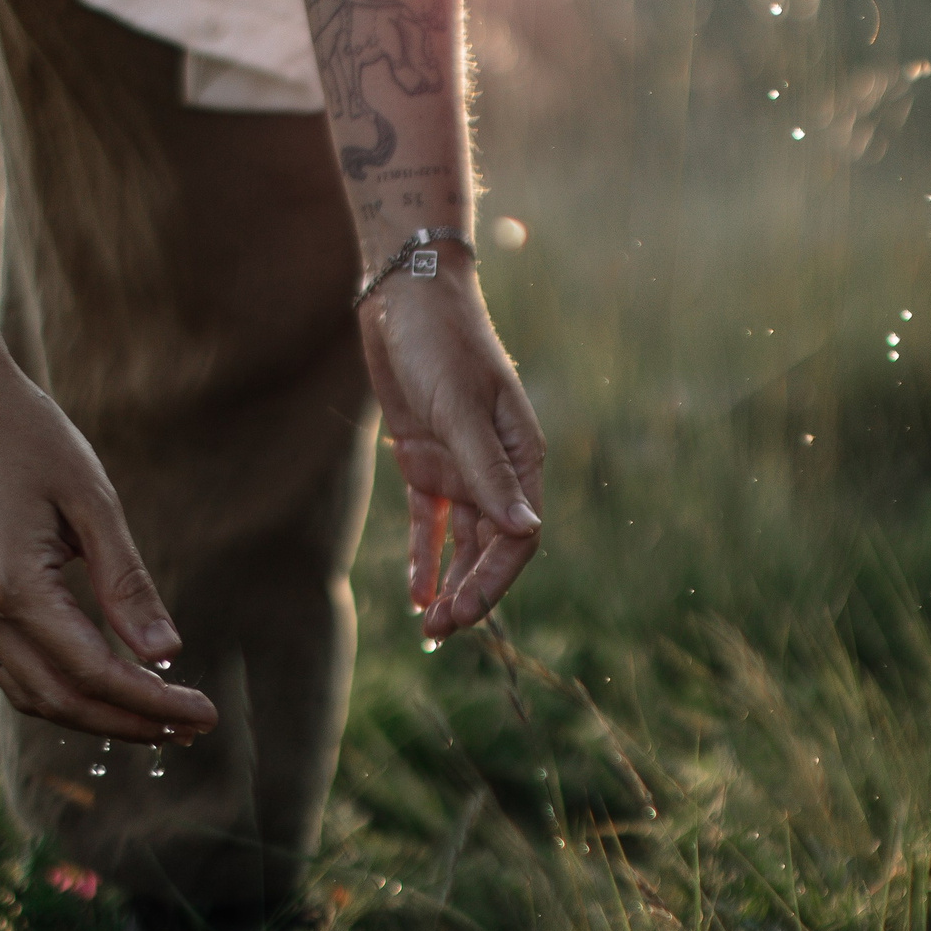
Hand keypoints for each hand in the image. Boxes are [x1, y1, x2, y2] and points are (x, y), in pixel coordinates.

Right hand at [0, 356, 218, 741]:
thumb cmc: (27, 434)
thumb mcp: (92, 500)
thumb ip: (125, 582)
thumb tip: (166, 652)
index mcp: (14, 586)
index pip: (95, 673)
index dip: (153, 702)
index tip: (205, 714)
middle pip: (62, 699)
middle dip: (130, 722)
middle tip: (190, 729)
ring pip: (31, 693)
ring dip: (94, 716)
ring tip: (155, 719)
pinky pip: (11, 667)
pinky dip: (59, 690)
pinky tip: (103, 687)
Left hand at [361, 267, 544, 641]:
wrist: (404, 297)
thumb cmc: (442, 344)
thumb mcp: (461, 409)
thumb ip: (490, 473)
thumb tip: (526, 531)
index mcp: (523, 456)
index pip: (519, 535)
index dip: (494, 579)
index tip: (462, 613)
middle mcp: (497, 468)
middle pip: (492, 546)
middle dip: (470, 591)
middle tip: (440, 632)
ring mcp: (461, 466)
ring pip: (463, 542)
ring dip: (450, 582)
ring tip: (432, 627)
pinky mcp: (425, 461)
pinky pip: (431, 522)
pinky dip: (426, 557)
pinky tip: (417, 594)